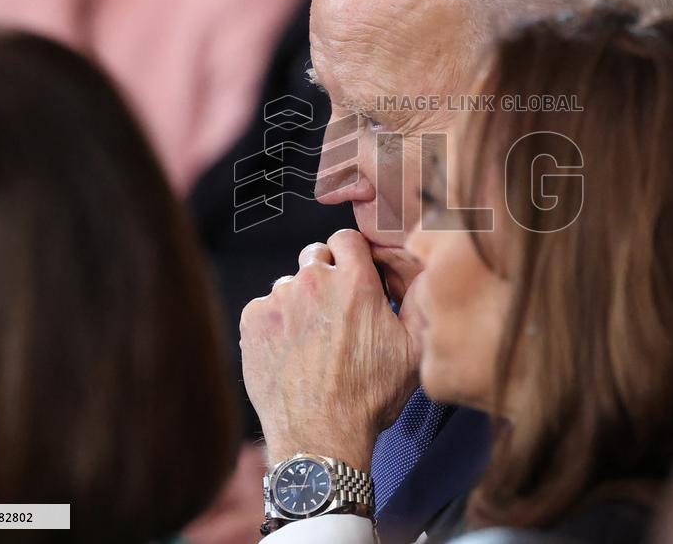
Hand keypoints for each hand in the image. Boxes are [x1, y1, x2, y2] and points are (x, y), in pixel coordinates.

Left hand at [240, 229, 421, 469]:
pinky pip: (264, 307)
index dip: (352, 255)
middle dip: (325, 275)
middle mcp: (314, 280)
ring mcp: (279, 299)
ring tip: (311, 340)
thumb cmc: (369, 397)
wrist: (319, 435)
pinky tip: (289, 352)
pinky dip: (275, 323)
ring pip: (289, 284)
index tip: (354, 275)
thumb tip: (419, 277)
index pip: (347, 238)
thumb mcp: (413, 350)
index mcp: (356, 281)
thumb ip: (417, 302)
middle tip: (334, 311)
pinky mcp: (252, 320)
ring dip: (299, 302)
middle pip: (316, 255)